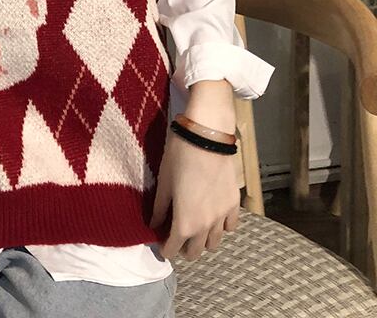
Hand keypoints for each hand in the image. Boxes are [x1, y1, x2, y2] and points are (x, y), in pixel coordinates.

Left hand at [148, 125, 239, 261]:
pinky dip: (221, 227)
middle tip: (175, 235)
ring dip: (202, 240)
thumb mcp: (163, 183)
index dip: (165, 249)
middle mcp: (206, 226)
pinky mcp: (234, 204)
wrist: (206, 138)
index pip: (173, 248)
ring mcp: (223, 216)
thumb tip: (154, 224)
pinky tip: (212, 216)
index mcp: (185, 223)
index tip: (160, 243)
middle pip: (196, 251)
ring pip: (214, 242)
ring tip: (194, 227)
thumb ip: (159, 208)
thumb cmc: (179, 158)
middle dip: (183, 248)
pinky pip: (229, 226)